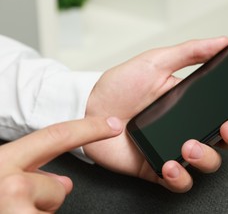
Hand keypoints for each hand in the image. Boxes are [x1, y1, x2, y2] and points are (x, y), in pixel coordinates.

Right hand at [0, 117, 122, 212]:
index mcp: (1, 161)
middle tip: (32, 206)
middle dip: (53, 198)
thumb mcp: (0, 176)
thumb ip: (29, 172)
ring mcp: (12, 205)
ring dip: (40, 213)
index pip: (55, 138)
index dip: (89, 130)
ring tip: (17, 212)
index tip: (113, 125)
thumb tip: (64, 183)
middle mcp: (6, 183)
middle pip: (60, 187)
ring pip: (56, 206)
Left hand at [85, 37, 227, 191]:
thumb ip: (190, 52)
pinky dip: (180, 177)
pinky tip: (170, 164)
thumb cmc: (121, 84)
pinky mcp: (158, 168)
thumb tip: (222, 41)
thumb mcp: (156, 61)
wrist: (89, 106)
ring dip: (206, 156)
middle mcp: (191, 127)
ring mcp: (176, 149)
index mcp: (196, 104)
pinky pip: (180, 182)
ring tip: (189, 145)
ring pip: (209, 163)